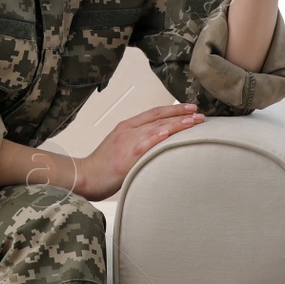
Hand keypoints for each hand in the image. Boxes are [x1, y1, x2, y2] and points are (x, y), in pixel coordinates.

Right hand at [75, 104, 204, 199]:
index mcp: (126, 126)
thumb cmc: (102, 166)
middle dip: (181, 115)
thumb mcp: (120, 147)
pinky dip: (155, 138)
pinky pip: (142, 145)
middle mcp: (127, 131)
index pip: (154, 113)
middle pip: (158, 118)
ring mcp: (126, 143)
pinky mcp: (125, 158)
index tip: (190, 108)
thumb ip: (137, 142)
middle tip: (201, 114)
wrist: (83, 176)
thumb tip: (158, 144)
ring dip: (176, 125)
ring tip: (195, 122)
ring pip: (155, 129)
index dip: (173, 109)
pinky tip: (167, 133)